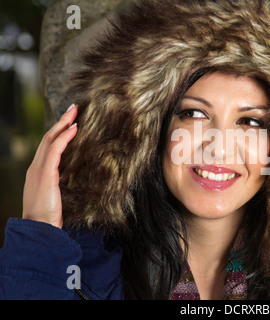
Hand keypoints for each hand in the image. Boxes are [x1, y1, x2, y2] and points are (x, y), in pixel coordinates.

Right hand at [22, 104, 77, 228]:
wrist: (40, 230)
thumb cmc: (50, 217)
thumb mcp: (57, 197)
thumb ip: (63, 185)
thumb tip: (78, 179)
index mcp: (39, 172)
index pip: (48, 146)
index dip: (59, 132)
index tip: (70, 122)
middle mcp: (36, 167)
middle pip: (48, 138)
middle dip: (61, 122)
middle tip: (73, 108)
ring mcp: (38, 169)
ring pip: (50, 140)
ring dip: (63, 124)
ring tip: (75, 112)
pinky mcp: (45, 173)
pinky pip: (55, 150)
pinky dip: (64, 137)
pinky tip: (74, 128)